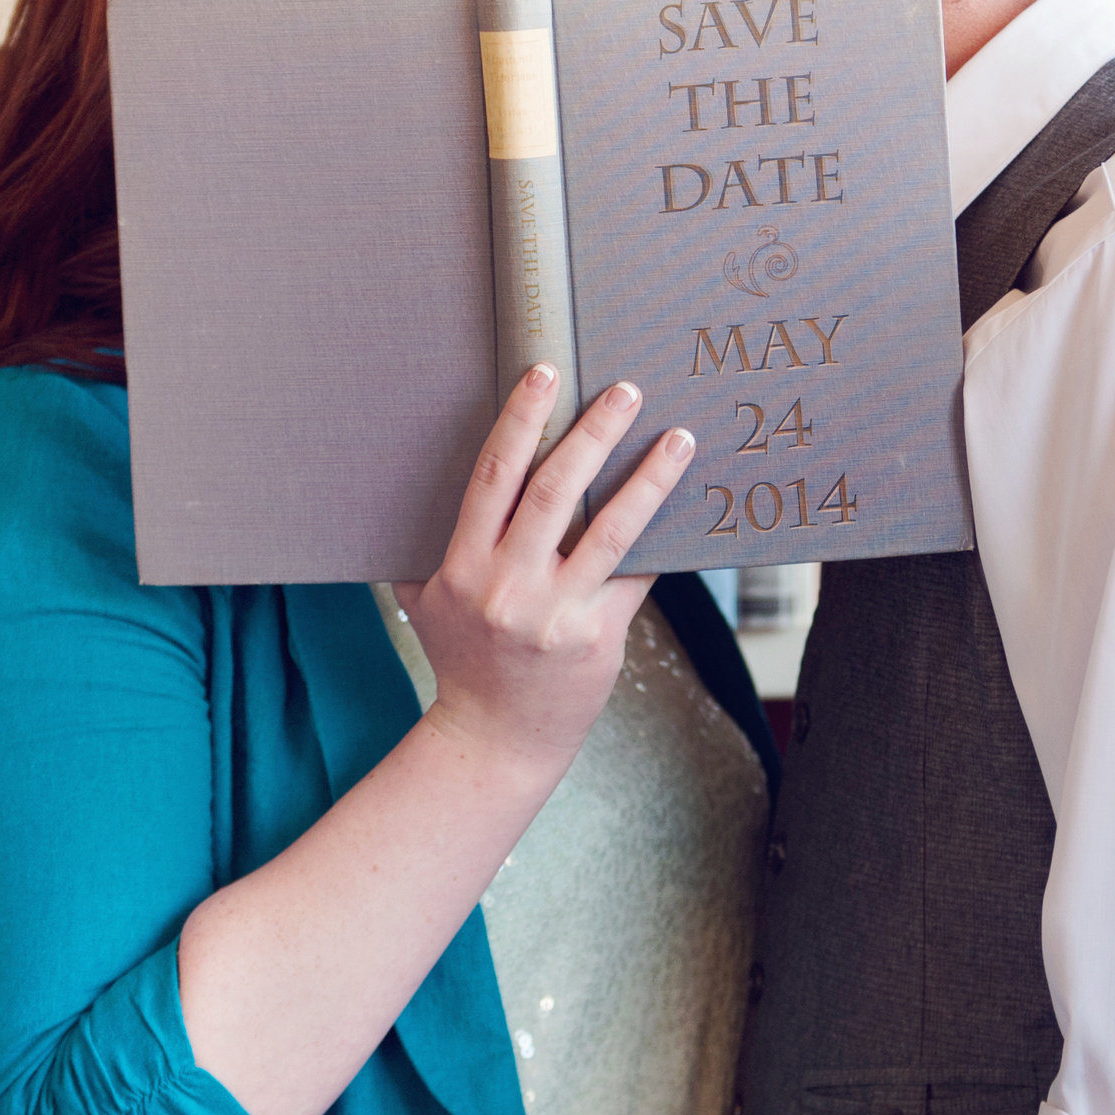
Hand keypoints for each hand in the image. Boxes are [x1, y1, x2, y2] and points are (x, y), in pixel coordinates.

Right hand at [404, 367, 693, 782]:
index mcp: (463, 566)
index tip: (544, 376)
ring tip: (679, 436)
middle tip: (626, 390)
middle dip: (592, 432)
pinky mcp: (596, 636)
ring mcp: (554, 612)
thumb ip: (431, 547)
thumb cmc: (462, 660)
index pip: (493, 477)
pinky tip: (689, 508)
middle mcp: (507, 586)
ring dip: (648, 478)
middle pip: (554, 491)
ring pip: (609, 529)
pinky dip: (660, 540)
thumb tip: (425, 479)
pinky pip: (635, 576)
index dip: (520, 421)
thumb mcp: (426, 600)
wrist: (493, 738)